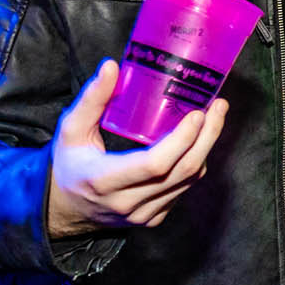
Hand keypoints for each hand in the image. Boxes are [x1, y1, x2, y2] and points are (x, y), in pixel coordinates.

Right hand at [46, 61, 226, 236]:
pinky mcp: (154, 218)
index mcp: (104, 181)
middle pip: (182, 171)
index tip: (197, 113)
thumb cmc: (69, 164)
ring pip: (188, 181)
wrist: (65, 208)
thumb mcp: (71, 130)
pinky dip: (194, 163)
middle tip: (218, 107)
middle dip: (207, 137)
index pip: (154, 165)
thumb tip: (111, 66)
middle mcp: (127, 202)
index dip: (181, 140)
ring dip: (206, 147)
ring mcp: (143, 214)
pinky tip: (199, 140)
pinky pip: (183, 189)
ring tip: (214, 117)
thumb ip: (92, 99)